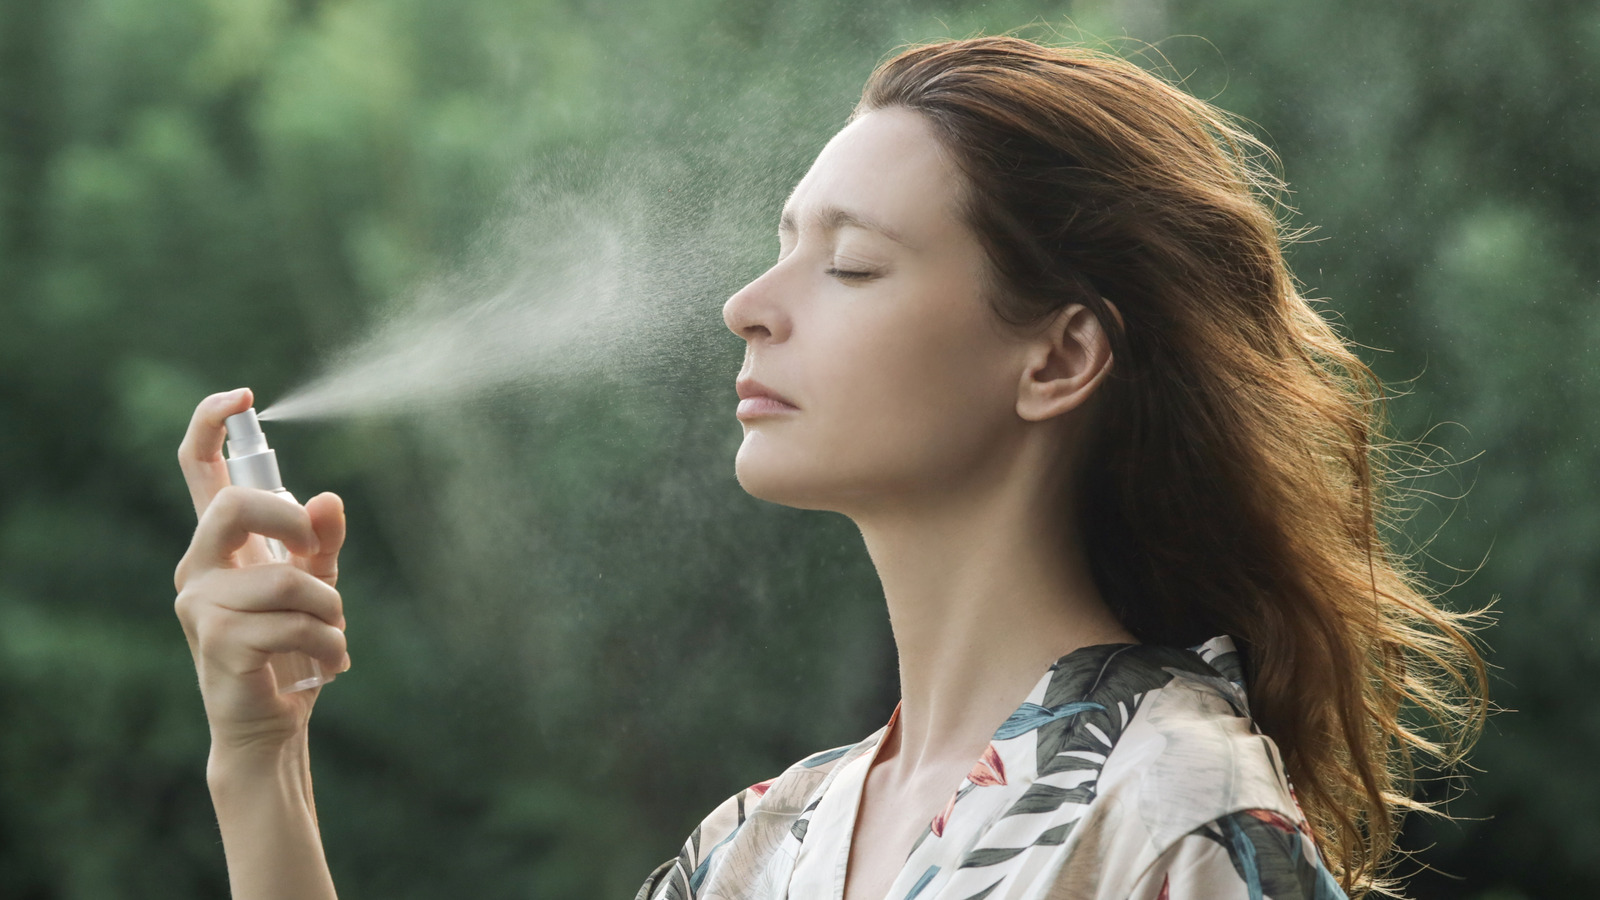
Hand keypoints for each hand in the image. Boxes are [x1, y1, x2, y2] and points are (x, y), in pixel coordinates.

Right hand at [174, 388, 349, 756]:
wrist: (270, 724)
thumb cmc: (291, 648)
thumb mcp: (317, 584)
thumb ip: (321, 540)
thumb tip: (328, 498)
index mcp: (220, 545)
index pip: (199, 470)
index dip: (211, 425)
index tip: (243, 396)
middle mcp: (199, 567)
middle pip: (233, 508)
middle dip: (291, 523)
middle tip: (318, 555)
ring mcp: (201, 605)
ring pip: (284, 578)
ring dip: (329, 609)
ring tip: (333, 637)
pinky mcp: (217, 642)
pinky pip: (293, 623)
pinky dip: (328, 643)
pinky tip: (329, 666)